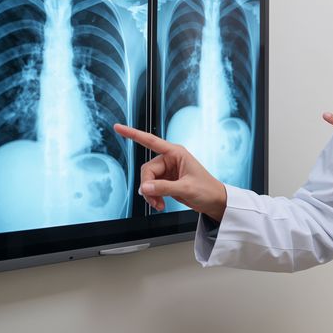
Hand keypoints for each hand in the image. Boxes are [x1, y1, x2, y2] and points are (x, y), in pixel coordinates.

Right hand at [113, 124, 227, 220]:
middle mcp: (170, 159)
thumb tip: (145, 187)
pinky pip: (152, 187)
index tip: (118, 128)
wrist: (214, 202)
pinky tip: (160, 204)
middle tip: (155, 199)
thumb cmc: (207, 190)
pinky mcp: (166, 181)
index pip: (151, 141)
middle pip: (147, 170)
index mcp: (176, 153)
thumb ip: (164, 187)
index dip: (133, 134)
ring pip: (147, 180)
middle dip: (148, 186)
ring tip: (159, 204)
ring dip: (151, 194)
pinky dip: (153, 197)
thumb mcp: (186, 188)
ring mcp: (168, 171)